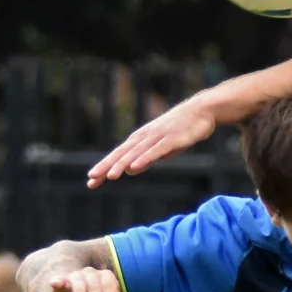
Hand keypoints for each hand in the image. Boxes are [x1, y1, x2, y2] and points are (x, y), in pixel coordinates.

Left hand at [88, 93, 220, 185]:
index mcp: (140, 139)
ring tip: (110, 176)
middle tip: (91, 178)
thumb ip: (145, 158)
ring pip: (136, 153)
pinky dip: (144, 159)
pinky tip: (134, 167)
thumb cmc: (181, 129)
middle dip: (106, 166)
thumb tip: (130, 169)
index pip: (118, 155)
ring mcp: (157, 137)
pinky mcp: (171, 139)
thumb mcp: (161, 148)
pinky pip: (155, 151)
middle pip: (122, 153)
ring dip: (122, 164)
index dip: (104, 167)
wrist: (201, 110)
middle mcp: (144, 137)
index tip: (91, 180)